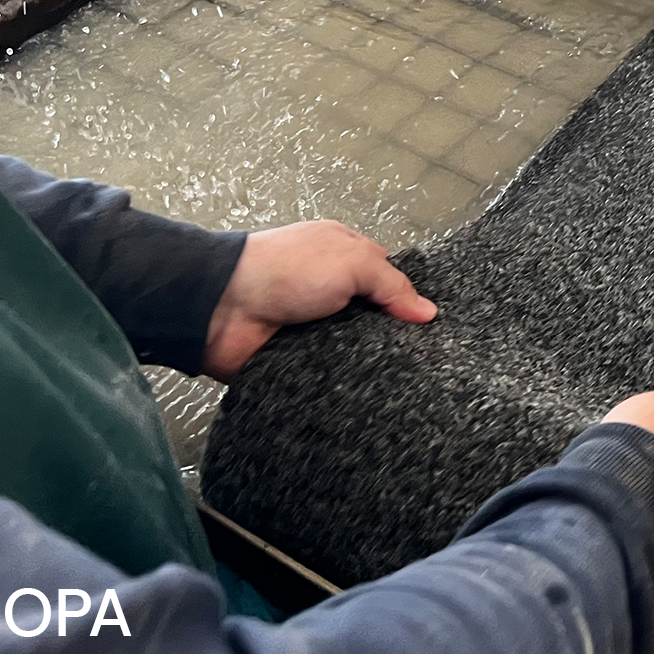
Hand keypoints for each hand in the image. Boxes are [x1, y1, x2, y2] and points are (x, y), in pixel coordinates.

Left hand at [203, 220, 435, 379]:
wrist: (223, 307)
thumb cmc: (289, 270)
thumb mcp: (352, 261)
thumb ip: (392, 284)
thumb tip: (428, 312)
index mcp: (342, 256)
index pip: (385, 278)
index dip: (406, 298)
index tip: (430, 326)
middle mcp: (330, 291)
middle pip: (373, 317)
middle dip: (392, 336)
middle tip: (425, 362)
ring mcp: (313, 327)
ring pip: (354, 348)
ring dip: (369, 362)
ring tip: (406, 387)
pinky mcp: (298, 359)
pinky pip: (330, 373)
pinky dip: (344, 382)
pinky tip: (371, 396)